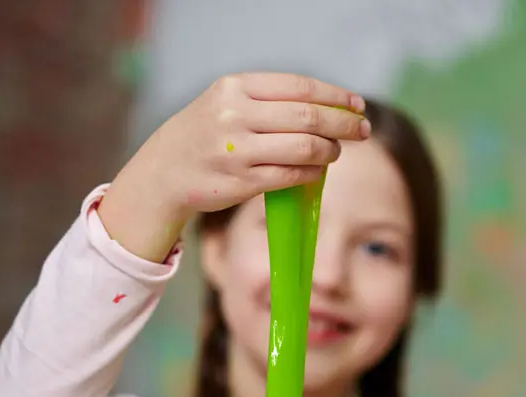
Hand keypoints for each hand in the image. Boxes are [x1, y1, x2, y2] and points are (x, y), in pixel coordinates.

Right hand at [100, 72, 369, 260]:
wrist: (163, 171)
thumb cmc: (205, 134)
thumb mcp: (226, 102)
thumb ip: (269, 100)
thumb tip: (329, 106)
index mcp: (234, 87)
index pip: (300, 87)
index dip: (335, 96)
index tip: (357, 105)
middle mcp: (235, 114)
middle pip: (309, 116)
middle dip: (343, 124)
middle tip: (362, 130)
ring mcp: (238, 149)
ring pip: (305, 147)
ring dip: (330, 150)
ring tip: (336, 152)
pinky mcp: (242, 181)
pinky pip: (293, 174)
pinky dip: (312, 172)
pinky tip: (317, 170)